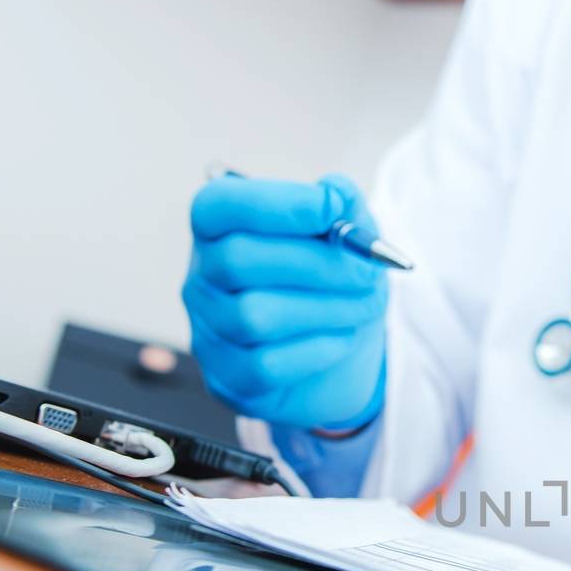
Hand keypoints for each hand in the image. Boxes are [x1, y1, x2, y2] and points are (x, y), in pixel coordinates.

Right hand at [183, 174, 387, 428]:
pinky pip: (267, 364)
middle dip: (318, 263)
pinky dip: (317, 349)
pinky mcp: (228, 379)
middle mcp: (201, 279)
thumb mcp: (347, 237)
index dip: (276, 203)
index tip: (333, 206)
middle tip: (369, 272)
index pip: (219, 205)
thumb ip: (344, 206)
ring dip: (327, 308)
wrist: (340, 356)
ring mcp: (208, 332)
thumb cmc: (333, 283)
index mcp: (219, 230)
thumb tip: (336, 191)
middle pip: (239, 260)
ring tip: (366, 305)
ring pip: (254, 316)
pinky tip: (342, 338)